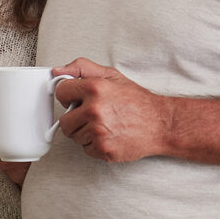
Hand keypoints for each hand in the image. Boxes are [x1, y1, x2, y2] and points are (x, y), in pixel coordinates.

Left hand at [53, 58, 171, 163]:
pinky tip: (110, 136)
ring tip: (106, 125)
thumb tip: (58, 70)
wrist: (161, 124)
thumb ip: (83, 69)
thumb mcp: (112, 76)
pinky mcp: (103, 149)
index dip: (69, 96)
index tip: (76, 100)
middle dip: (76, 119)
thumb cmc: (138, 102)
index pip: (61, 92)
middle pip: (64, 121)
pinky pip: (86, 149)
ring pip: (75, 136)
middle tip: (94, 116)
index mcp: (95, 88)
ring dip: (86, 133)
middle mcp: (95, 110)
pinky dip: (96, 145)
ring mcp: (98, 131)